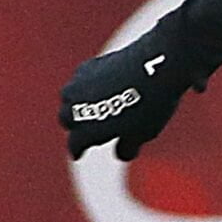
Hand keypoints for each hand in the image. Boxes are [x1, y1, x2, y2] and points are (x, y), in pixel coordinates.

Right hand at [60, 20, 209, 160]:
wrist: (155, 67)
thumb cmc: (151, 105)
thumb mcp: (143, 133)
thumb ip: (128, 147)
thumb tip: (121, 154)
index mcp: (86, 131)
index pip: (75, 145)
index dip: (78, 150)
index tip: (78, 154)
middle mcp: (75, 108)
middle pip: (66, 120)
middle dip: (74, 127)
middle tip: (85, 130)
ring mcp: (77, 85)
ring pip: (67, 98)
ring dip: (74, 104)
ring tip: (89, 107)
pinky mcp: (86, 67)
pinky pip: (78, 81)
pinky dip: (84, 87)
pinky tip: (98, 87)